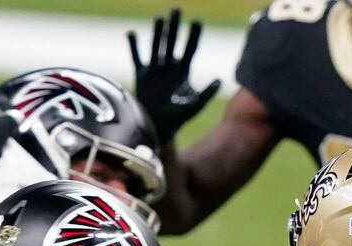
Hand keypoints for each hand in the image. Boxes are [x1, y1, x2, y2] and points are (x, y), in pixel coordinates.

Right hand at [128, 9, 221, 144]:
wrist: (158, 129)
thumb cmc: (177, 119)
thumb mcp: (194, 106)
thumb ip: (206, 93)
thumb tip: (219, 80)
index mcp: (183, 72)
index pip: (190, 49)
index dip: (193, 36)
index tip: (197, 21)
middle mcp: (169, 67)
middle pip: (173, 42)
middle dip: (175, 26)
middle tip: (177, 9)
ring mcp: (155, 70)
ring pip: (156, 46)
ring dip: (158, 32)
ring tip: (160, 18)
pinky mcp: (141, 75)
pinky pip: (136, 57)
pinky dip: (134, 46)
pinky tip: (132, 34)